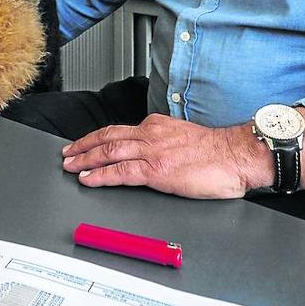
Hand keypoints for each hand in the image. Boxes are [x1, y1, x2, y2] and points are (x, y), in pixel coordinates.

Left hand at [60, 114, 268, 198]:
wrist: (237, 155)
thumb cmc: (219, 153)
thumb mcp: (185, 139)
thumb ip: (165, 143)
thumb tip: (153, 155)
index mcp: (158, 126)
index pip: (121, 130)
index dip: (98, 138)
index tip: (86, 144)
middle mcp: (152, 134)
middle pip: (108, 137)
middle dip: (84, 146)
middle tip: (67, 154)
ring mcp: (153, 151)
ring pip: (109, 151)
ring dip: (85, 159)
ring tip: (70, 167)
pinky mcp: (157, 170)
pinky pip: (121, 172)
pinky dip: (101, 175)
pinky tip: (88, 180)